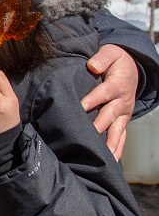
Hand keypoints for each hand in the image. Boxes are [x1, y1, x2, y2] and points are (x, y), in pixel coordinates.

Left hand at [82, 44, 136, 159]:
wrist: (133, 68)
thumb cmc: (117, 61)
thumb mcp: (111, 53)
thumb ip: (102, 58)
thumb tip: (92, 66)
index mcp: (117, 85)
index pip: (104, 93)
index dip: (93, 99)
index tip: (81, 106)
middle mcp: (122, 102)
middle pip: (110, 115)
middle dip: (99, 126)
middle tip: (88, 136)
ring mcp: (124, 113)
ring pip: (117, 131)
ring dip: (111, 144)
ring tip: (103, 158)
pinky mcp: (123, 120)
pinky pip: (121, 137)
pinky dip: (117, 148)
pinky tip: (111, 162)